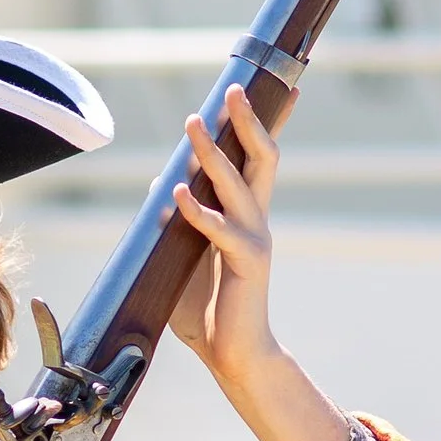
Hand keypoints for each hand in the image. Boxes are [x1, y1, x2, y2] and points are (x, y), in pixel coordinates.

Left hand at [167, 84, 356, 440]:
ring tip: (193, 124)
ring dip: (215, 152)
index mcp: (246, 214)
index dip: (270, 121)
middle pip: (262, 157)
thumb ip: (178, 222)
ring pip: (242, 184)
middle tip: (233, 89)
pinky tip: (176, 193)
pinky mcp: (248, 263)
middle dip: (249, 121)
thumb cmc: (208, 309)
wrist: (233, 354)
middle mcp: (257, 220)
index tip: (280, 86)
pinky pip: (220, 231)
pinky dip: (198, 211)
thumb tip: (160, 186)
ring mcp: (256, 239)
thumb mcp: (185, 256)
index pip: (260, 159)